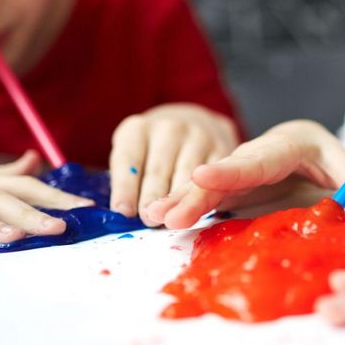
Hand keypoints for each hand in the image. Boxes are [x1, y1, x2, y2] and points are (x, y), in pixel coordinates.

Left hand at [108, 103, 239, 225]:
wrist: (192, 124)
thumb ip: (124, 179)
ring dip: (178, 201)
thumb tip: (123, 213)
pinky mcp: (221, 149)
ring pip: (186, 175)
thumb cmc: (152, 149)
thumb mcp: (132, 153)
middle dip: (151, 197)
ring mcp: (197, 137)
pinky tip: (196, 211)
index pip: (127, 160)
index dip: (125, 187)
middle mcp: (168, 128)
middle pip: (157, 169)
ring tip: (169, 220)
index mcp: (138, 129)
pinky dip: (203, 196)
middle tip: (148, 220)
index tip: (123, 211)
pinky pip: (211, 176)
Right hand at [143, 120, 344, 228]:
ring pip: (210, 187)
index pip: (258, 159)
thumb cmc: (323, 155)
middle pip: (225, 175)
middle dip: (196, 193)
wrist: (301, 148)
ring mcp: (240, 173)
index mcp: (286, 146)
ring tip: (154, 217)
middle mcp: (256, 157)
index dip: (230, 170)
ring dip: (182, 201)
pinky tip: (161, 219)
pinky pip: (208, 198)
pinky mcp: (230, 188)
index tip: (203, 175)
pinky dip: (186, 207)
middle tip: (168, 213)